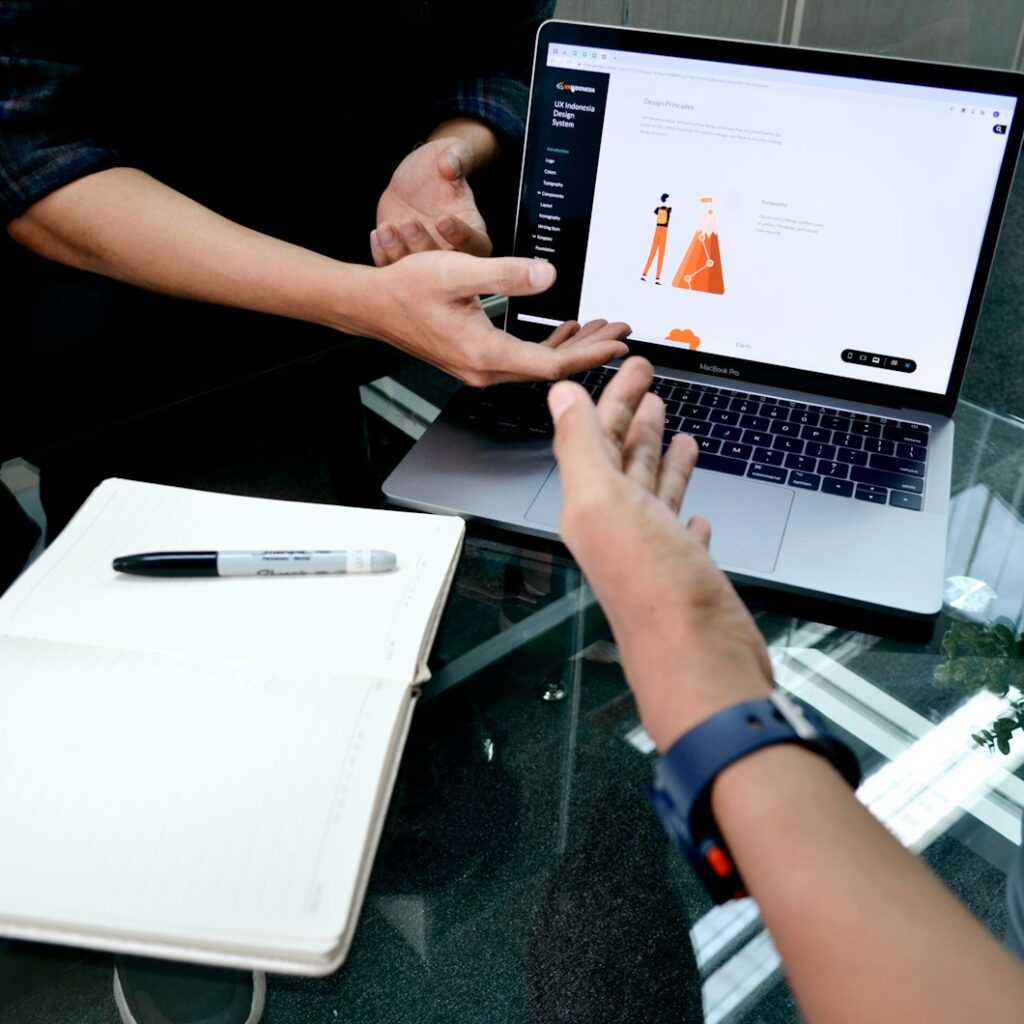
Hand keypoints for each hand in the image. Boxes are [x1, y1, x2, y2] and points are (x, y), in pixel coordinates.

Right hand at [342, 250, 629, 386]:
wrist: (371, 305)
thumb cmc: (406, 289)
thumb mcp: (458, 270)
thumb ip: (506, 274)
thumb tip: (548, 276)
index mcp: (485, 353)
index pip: (551, 364)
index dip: (589, 354)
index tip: (617, 343)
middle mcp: (485, 369)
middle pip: (550, 367)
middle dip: (589, 349)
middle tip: (620, 332)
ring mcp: (480, 367)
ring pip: (538, 363)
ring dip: (570, 346)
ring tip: (600, 327)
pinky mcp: (475, 359)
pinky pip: (521, 358)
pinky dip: (547, 344)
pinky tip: (563, 328)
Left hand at [373, 134, 492, 264]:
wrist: (418, 178)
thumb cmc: (442, 165)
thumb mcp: (453, 153)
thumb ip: (457, 157)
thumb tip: (450, 164)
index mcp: (473, 231)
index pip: (476, 244)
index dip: (461, 236)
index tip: (443, 219)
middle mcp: (452, 253)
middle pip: (443, 265)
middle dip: (424, 247)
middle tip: (410, 224)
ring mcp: (425, 258)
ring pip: (415, 273)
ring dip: (399, 253)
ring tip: (387, 228)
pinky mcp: (403, 258)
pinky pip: (394, 266)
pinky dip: (383, 255)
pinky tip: (378, 232)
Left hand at [547, 357, 773, 748]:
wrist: (698, 659)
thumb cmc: (654, 589)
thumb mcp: (603, 502)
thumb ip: (579, 447)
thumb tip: (559, 399)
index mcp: (592, 505)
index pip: (597, 436)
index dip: (612, 397)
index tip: (631, 364)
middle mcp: (617, 525)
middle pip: (623, 458)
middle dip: (634, 416)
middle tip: (649, 380)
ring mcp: (652, 550)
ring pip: (651, 490)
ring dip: (658, 456)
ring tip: (672, 426)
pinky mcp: (684, 573)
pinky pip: (679, 530)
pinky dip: (684, 508)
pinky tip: (694, 506)